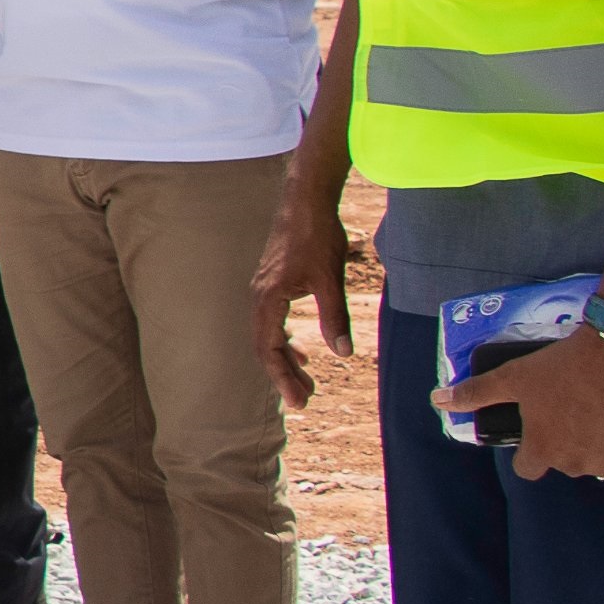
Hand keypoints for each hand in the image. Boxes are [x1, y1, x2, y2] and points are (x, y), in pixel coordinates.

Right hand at [252, 184, 355, 411]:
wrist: (305, 201)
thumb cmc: (317, 236)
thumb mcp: (330, 279)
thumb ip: (335, 318)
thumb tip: (344, 353)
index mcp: (268, 299)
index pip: (269, 349)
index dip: (283, 378)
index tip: (299, 401)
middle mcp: (260, 297)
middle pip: (265, 347)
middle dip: (284, 375)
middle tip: (305, 401)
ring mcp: (264, 290)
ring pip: (268, 335)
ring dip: (285, 360)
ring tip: (306, 381)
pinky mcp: (272, 284)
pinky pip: (272, 322)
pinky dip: (285, 340)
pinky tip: (301, 350)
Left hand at [441, 326, 603, 482]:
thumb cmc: (561, 365)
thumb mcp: (513, 377)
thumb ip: (476, 394)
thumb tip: (437, 401)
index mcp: (543, 451)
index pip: (528, 468)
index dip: (532, 450)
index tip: (542, 429)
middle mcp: (576, 465)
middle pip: (566, 463)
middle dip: (567, 443)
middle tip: (574, 411)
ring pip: (601, 462)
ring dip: (600, 446)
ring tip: (602, 412)